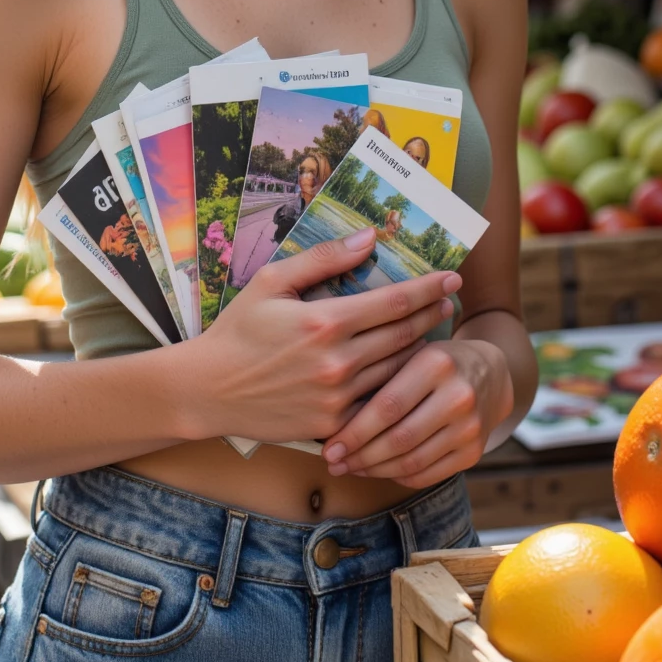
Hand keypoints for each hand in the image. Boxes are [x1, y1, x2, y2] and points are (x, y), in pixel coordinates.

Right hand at [184, 229, 460, 444]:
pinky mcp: (333, 423)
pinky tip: (404, 369)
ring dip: (419, 347)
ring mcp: (338, 396)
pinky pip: (377, 400)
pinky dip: (395, 382)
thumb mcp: (272, 281)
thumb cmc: (238, 330)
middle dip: (431, 313)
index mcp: (325, 321)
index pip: (393, 301)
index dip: (428, 288)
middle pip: (403, 334)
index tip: (451, 277)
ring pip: (396, 368)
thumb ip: (324, 258)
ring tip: (433, 329)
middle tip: (450, 299)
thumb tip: (368, 238)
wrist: (210, 389)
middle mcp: (338, 361)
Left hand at [322, 337, 514, 486]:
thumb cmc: (433, 360)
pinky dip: (399, 477)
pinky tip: (379, 471)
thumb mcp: (410, 352)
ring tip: (351, 468)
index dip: (355, 432)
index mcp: (436, 363)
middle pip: (400, 439)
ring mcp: (471, 427)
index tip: (329, 447)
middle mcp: (458, 396)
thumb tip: (330, 413)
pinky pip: (429, 474)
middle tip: (334, 463)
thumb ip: (379, 377)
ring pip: (413, 461)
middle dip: (361, 456)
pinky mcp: (475, 452)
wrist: (489, 371)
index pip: (388, 406)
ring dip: (376, 470)